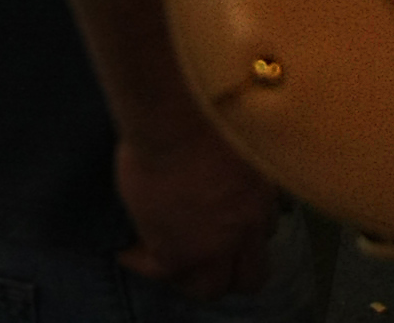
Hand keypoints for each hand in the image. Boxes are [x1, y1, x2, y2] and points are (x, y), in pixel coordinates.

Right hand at [113, 123, 274, 299]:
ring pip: (210, 287)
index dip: (245, 231)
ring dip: (191, 276)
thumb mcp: (245, 133)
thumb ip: (245, 159)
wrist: (179, 115)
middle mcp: (246, 231)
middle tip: (206, 255)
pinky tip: (127, 252)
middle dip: (231, 270)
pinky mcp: (174, 254)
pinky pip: (158, 273)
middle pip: (250, 277)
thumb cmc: (211, 105)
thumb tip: (241, 156)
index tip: (225, 223)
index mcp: (264, 198)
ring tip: (167, 261)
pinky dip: (141, 263)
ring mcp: (213, 247)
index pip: (266, 232)